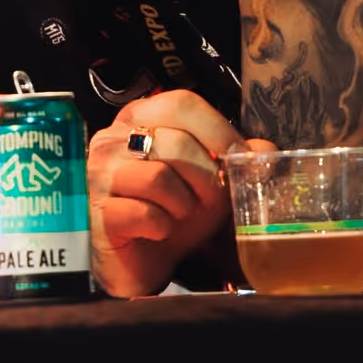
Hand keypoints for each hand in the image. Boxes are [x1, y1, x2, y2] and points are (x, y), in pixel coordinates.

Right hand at [90, 91, 232, 296]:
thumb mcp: (212, 182)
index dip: (217, 129)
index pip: (180, 103)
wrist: (142, 259)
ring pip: (159, 177)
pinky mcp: (98, 212)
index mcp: (140, 119)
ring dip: (183, 204)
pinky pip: (143, 213)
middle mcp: (113, 139)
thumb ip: (237, 161)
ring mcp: (99, 175)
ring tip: (179, 216)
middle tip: (209, 200)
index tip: (237, 156)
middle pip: (174, 141)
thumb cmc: (172, 212)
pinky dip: (162, 226)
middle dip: (206, 177)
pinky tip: (159, 232)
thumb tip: (264, 150)